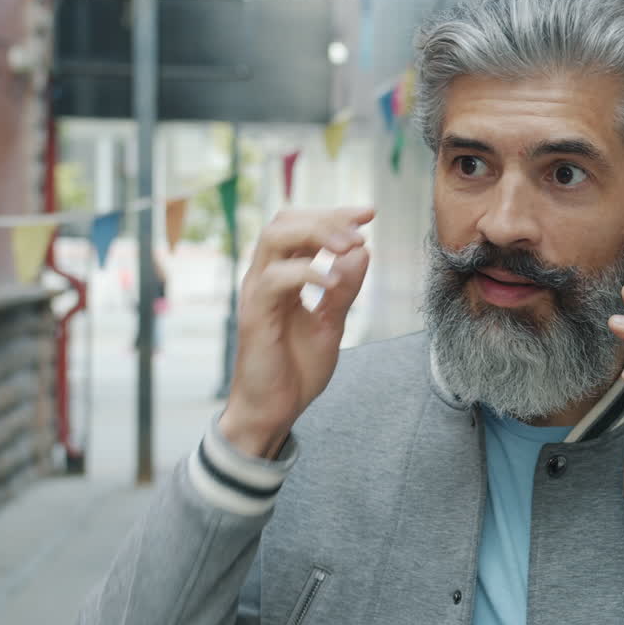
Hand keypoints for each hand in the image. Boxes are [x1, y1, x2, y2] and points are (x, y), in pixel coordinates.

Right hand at [220, 206, 373, 457]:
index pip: (301, 227)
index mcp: (283, 276)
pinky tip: (333, 279)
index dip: (334, 215)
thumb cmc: (297, 369)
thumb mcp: (332, 323)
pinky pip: (275, 279)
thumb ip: (345, 289)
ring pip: (273, 239)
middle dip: (325, 218)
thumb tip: (361, 250)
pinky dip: (306, 271)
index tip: (368, 213)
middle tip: (360, 229)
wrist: (274, 411)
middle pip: (283, 222)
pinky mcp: (254, 315)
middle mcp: (265, 278)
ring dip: (315, 234)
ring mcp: (256, 293)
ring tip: (348, 245)